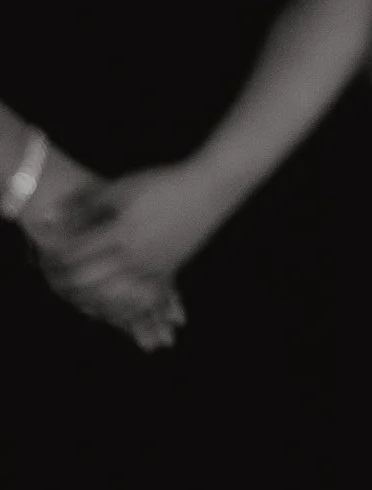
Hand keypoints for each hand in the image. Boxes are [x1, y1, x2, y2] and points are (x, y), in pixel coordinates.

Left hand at [21, 149, 188, 349]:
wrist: (208, 190)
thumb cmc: (163, 184)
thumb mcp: (122, 187)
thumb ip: (85, 204)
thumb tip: (50, 218)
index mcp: (120, 233)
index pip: (74, 254)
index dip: (55, 256)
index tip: (45, 252)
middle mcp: (134, 257)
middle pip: (87, 281)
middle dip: (64, 281)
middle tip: (52, 275)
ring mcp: (151, 269)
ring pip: (110, 297)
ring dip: (87, 298)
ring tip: (75, 291)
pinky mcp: (165, 274)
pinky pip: (136, 300)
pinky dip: (119, 306)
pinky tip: (109, 302)